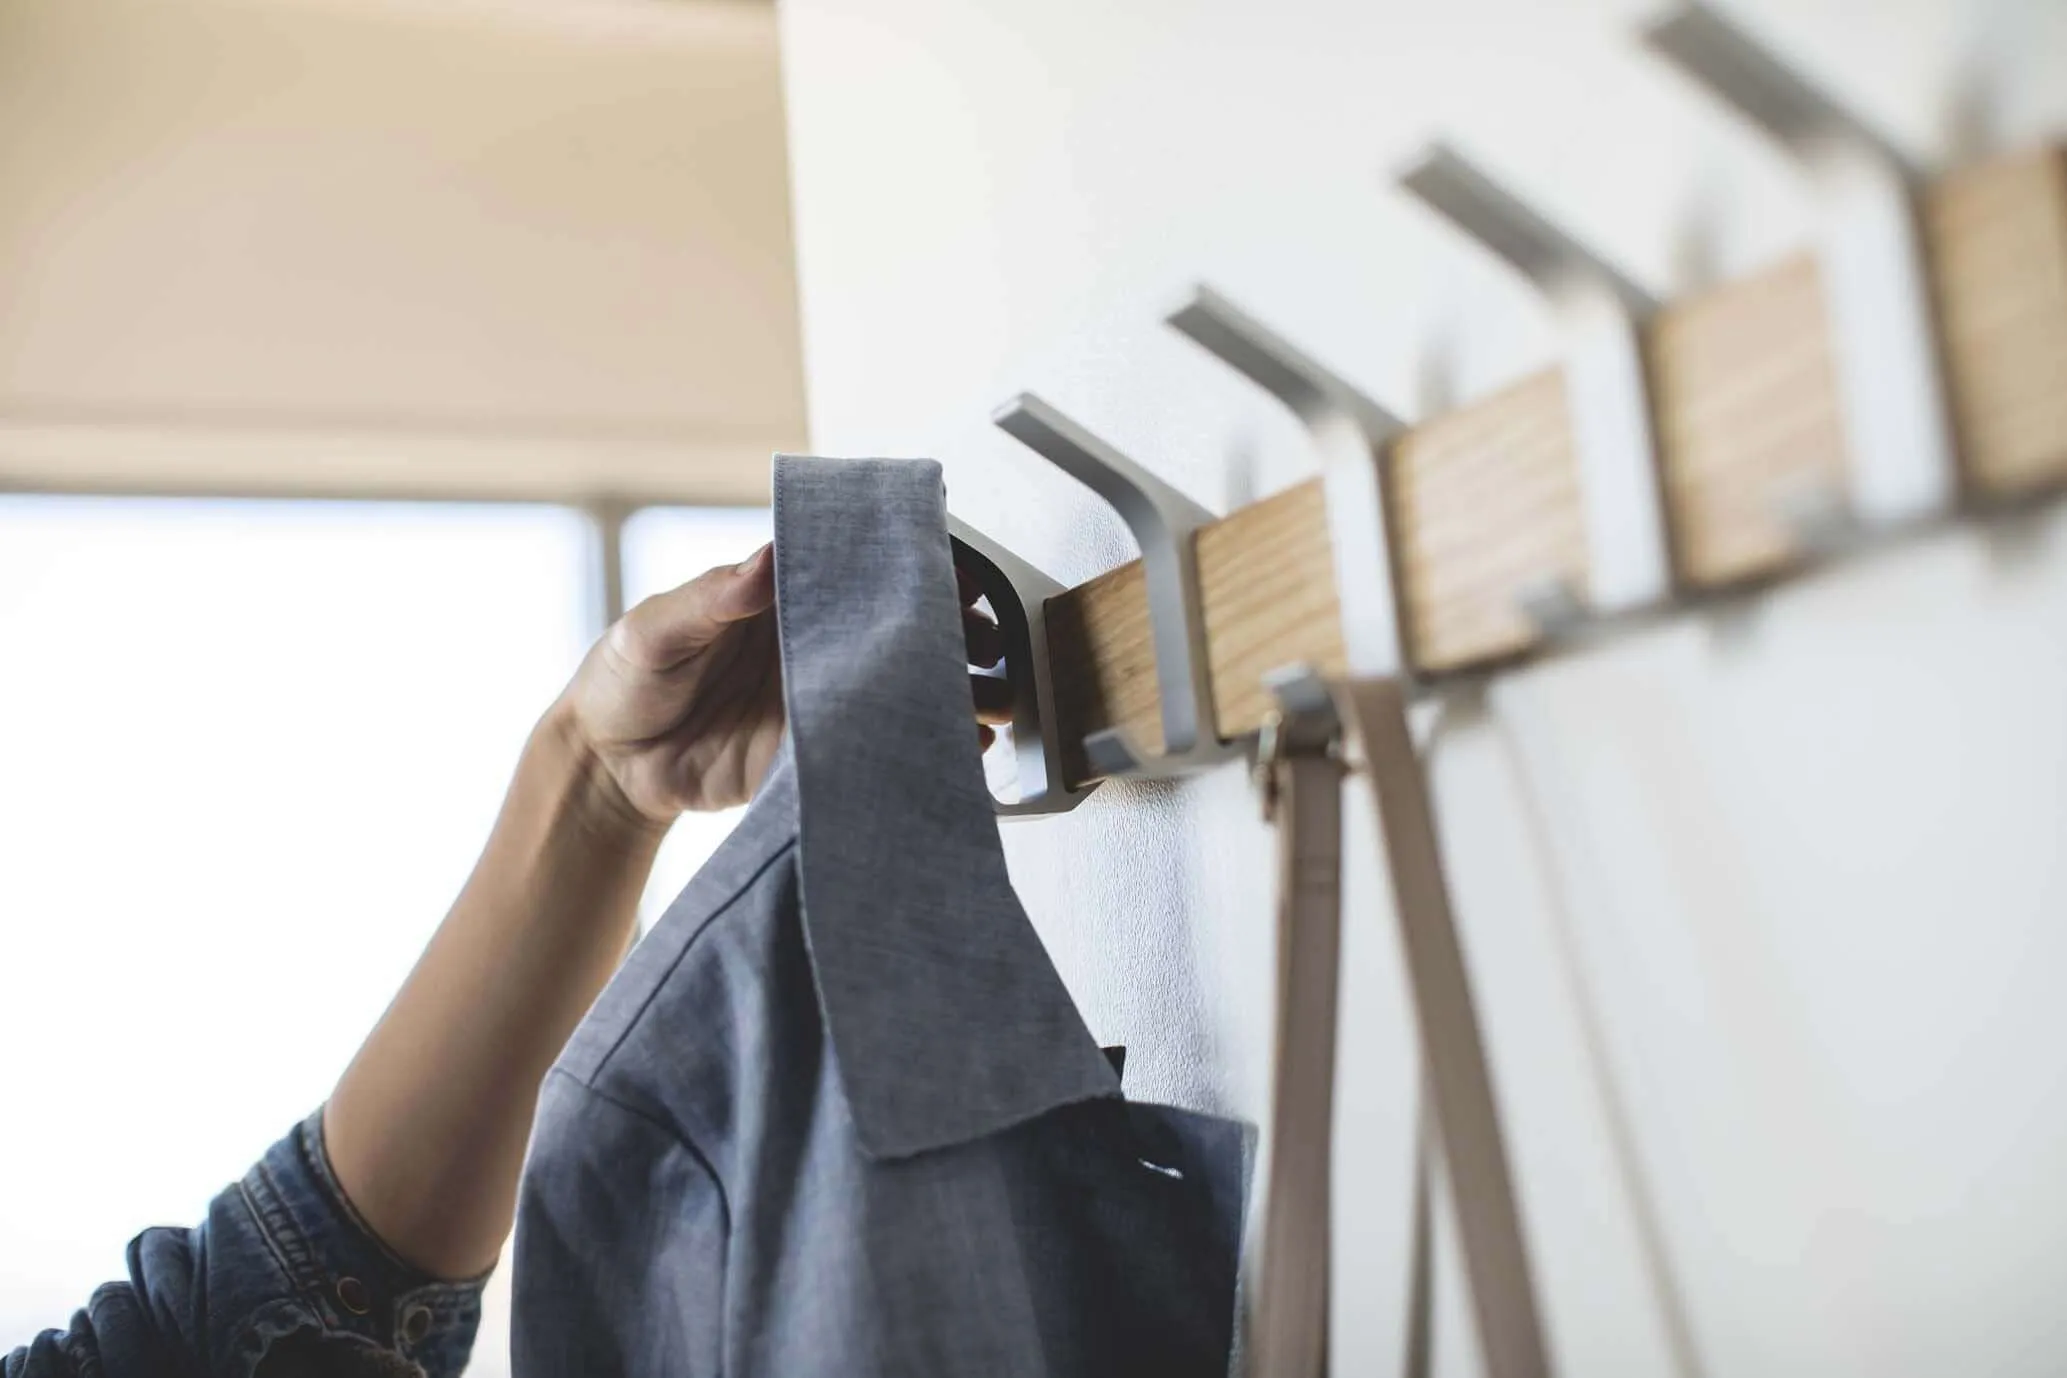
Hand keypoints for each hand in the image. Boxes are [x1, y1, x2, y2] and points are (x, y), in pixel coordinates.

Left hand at [555, 544, 1013, 826]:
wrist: (608, 765)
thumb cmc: (625, 676)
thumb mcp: (654, 628)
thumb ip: (710, 597)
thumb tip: (762, 562)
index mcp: (781, 596)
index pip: (857, 569)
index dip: (911, 567)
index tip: (957, 575)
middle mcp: (813, 642)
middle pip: (897, 628)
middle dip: (952, 632)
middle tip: (988, 646)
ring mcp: (820, 697)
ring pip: (899, 686)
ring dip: (949, 691)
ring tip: (991, 702)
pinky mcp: (817, 753)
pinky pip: (878, 746)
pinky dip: (921, 746)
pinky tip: (960, 749)